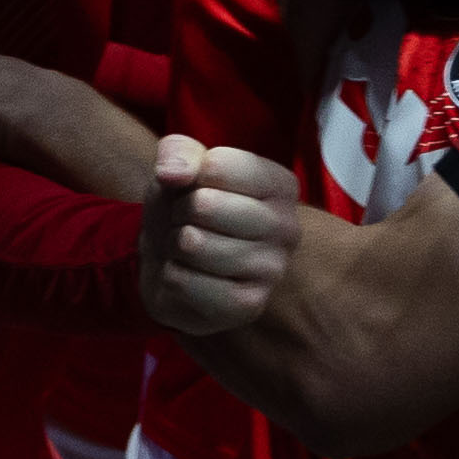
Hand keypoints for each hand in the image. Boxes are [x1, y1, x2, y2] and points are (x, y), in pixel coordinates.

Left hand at [140, 133, 303, 340]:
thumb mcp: (181, 168)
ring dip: (172, 245)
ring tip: (187, 249)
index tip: (195, 189)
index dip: (187, 176)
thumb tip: (172, 174)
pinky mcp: (248, 306)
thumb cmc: (187, 207)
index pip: (217, 166)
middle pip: (203, 205)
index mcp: (281, 185)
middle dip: (178, 212)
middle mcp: (287, 227)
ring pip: (191, 244)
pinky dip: (171, 276)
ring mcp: (273, 270)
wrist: (177, 262)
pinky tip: (189, 275)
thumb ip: (178, 153)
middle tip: (187, 222)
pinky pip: (182, 281)